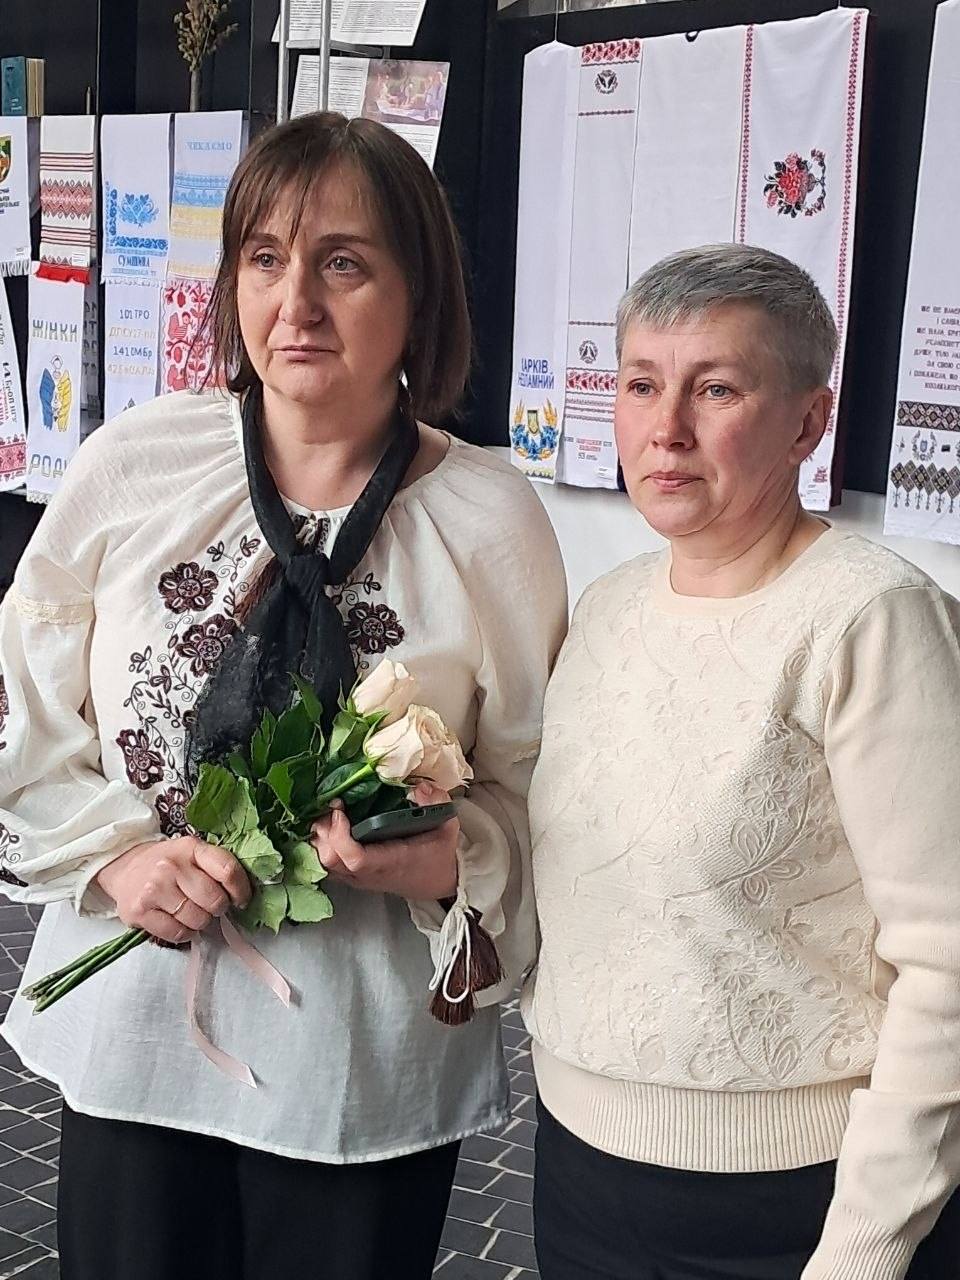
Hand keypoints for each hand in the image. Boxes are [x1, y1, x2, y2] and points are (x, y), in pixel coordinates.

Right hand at [95, 836, 251, 943]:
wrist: (126, 868)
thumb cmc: (169, 864)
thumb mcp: (193, 853)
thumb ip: (217, 867)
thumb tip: (246, 894)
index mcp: (191, 848)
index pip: (228, 870)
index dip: (241, 890)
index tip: (241, 899)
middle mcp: (171, 866)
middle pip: (215, 900)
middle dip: (218, 908)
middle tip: (211, 906)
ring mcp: (154, 889)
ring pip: (198, 920)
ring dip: (201, 922)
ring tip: (192, 912)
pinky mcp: (140, 911)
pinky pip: (177, 933)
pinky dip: (184, 933)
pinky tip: (179, 921)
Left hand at [310, 782, 458, 900]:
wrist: (438, 881)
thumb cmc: (438, 853)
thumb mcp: (446, 825)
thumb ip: (436, 802)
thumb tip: (419, 788)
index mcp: (392, 861)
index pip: (356, 859)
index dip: (340, 836)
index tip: (339, 810)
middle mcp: (370, 874)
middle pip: (331, 861)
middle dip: (324, 832)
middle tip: (329, 807)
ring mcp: (359, 878)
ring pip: (324, 865)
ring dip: (319, 839)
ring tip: (327, 814)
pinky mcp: (353, 877)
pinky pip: (327, 866)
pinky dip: (321, 846)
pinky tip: (326, 828)